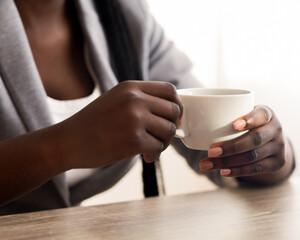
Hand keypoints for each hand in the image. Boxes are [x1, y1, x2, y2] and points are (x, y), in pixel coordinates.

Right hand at [59, 81, 181, 168]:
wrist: (67, 142)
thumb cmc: (94, 124)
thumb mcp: (117, 100)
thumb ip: (142, 100)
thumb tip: (175, 112)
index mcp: (131, 87)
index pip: (170, 90)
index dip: (177, 104)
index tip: (173, 118)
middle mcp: (135, 99)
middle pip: (174, 111)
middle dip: (172, 127)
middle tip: (161, 138)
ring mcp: (134, 118)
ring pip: (169, 130)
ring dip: (164, 142)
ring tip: (152, 148)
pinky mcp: (133, 139)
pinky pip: (159, 147)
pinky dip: (155, 154)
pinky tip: (146, 156)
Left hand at [199, 105, 290, 183]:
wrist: (274, 141)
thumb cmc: (250, 124)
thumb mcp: (245, 114)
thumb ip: (227, 114)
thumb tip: (185, 122)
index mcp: (267, 113)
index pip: (260, 115)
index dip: (248, 120)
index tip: (233, 125)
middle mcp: (276, 129)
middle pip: (254, 140)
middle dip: (231, 147)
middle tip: (210, 151)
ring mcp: (279, 147)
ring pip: (252, 156)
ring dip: (228, 162)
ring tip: (207, 164)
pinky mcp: (277, 163)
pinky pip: (256, 169)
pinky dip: (238, 171)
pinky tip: (223, 171)